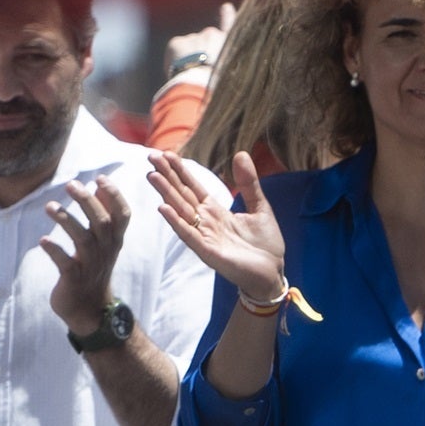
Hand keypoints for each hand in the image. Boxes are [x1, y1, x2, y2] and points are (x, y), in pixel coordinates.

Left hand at [40, 175, 135, 332]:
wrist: (90, 308)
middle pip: (102, 222)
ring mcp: (91, 265)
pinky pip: (65, 263)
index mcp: (115, 239)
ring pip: (83, 239)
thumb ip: (103, 214)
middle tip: (71, 184)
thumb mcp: (104, 242)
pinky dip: (55, 251)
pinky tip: (43, 240)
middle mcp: (106, 250)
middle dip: (87, 202)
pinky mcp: (74, 279)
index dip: (114, 195)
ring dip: (67, 221)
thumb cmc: (94, 268)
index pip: (122, 214)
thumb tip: (99, 186)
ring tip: (49, 206)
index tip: (99, 178)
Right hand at [150, 150, 284, 298]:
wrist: (273, 272)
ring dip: (166, 194)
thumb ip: (249, 183)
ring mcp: (204, 236)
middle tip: (151, 156)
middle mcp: (205, 222)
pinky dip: (176, 222)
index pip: (193, 187)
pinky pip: (188, 234)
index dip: (180, 171)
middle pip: (182, 195)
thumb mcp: (260, 207)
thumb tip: (241, 154)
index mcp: (216, 211)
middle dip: (167, 176)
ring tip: (152, 176)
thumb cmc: (265, 243)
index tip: (165, 154)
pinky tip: (162, 208)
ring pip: (181, 211)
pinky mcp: (208, 251)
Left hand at [163, 2, 235, 76]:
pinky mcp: (177, 42)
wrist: (202, 80)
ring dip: (189, 59)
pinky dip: (176, 62)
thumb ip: (221, 61)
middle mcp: (212, 35)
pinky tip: (180, 72)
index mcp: (229, 42)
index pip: (230, 25)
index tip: (225, 6)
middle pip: (204, 42)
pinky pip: (175, 53)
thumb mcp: (230, 70)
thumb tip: (205, 64)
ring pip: (188, 49)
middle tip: (201, 71)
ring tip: (192, 75)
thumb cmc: (219, 81)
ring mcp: (194, 37)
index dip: (227, 15)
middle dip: (201, 53)